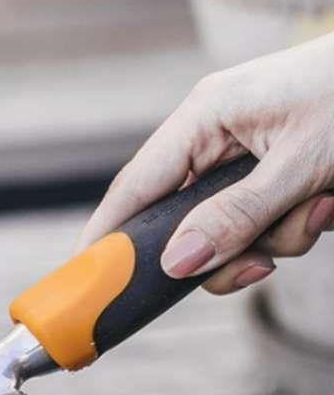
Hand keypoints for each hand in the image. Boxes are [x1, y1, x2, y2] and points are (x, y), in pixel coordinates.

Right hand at [77, 33, 333, 294]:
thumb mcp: (302, 167)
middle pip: (185, 218)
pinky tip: (329, 201)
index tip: (86, 277)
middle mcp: (215, 134)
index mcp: (203, 117)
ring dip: (279, 236)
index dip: (108, 234)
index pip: (135, 187)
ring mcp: (247, 151)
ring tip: (325, 207)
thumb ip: (237, 217)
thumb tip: (179, 264)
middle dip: (228, 247)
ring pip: (232, 226)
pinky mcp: (278, 165)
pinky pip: (266, 218)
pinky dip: (298, 223)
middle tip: (257, 270)